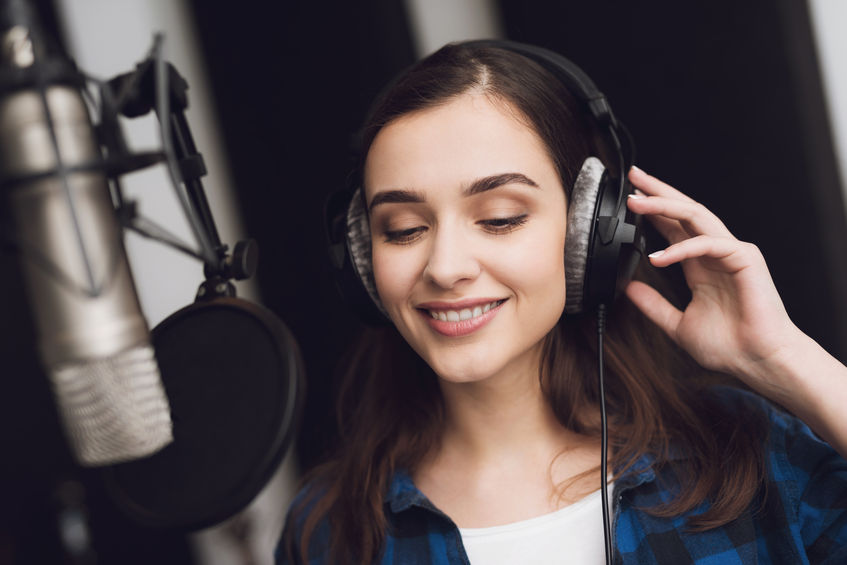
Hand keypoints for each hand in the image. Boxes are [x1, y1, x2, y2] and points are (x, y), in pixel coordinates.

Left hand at [623, 166, 803, 397]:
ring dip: (664, 206)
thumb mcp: (677, 324)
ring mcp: (731, 252)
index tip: (629, 196)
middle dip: (658, 191)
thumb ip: (653, 305)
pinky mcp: (744, 258)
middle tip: (633, 177)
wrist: (757, 362)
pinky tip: (657, 257)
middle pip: (684, 211)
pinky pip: (708, 243)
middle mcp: (715, 253)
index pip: (673, 227)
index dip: (652, 210)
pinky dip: (680, 248)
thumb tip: (628, 289)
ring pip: (696, 217)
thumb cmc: (729, 346)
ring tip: (636, 202)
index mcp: (700, 264)